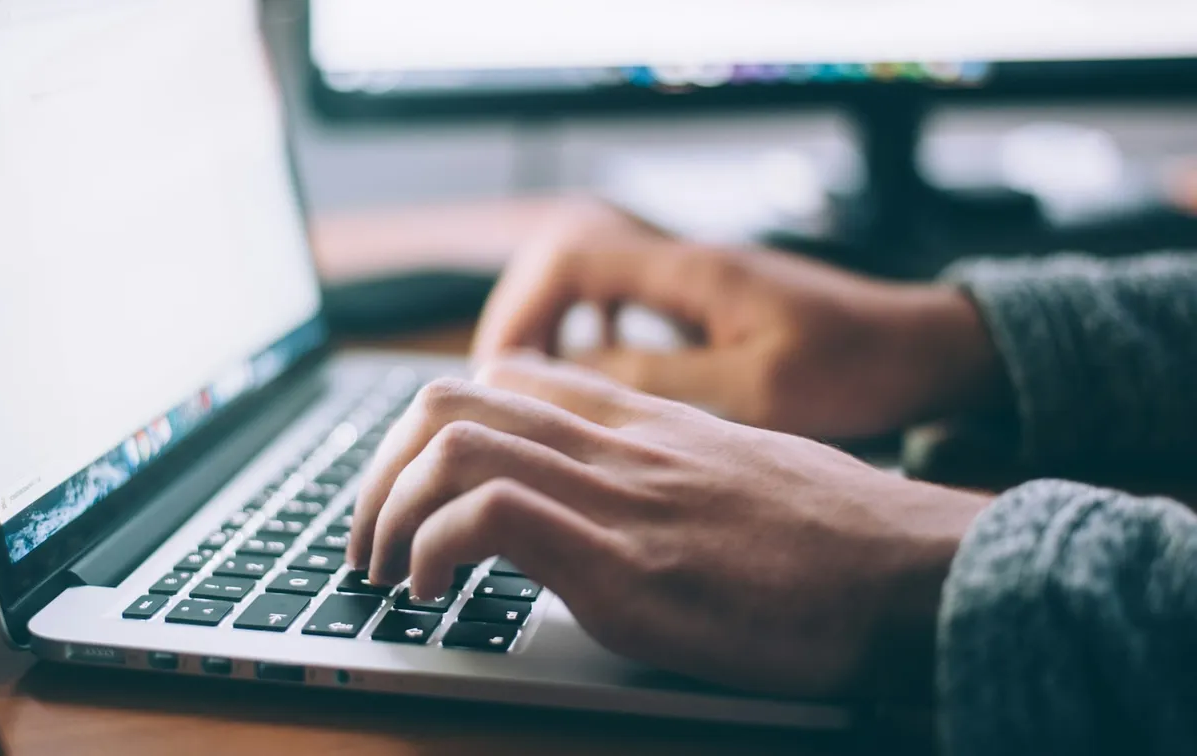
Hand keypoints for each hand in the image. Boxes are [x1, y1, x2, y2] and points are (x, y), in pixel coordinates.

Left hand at [348, 355, 989, 697]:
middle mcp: (618, 443)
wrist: (918, 572)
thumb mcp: (740, 473)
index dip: (430, 428)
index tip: (412, 489)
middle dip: (379, 470)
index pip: (504, 378)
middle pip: (450, 400)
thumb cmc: (840, 536)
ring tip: (385, 571)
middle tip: (369, 537)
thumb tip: (614, 499)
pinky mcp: (627, 566)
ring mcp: (619, 498)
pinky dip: (433, 549)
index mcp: (642, 421)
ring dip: (386, 510)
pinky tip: (433, 593)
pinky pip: (490, 516)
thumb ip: (666, 468)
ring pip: (452, 444)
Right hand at [472, 200, 1005, 439]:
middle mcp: (685, 264)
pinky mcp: (711, 307)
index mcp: (690, 272)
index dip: (520, 312)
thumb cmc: (857, 368)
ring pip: (594, 288)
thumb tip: (562, 380)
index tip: (498, 374)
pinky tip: (599, 387)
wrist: (927, 351)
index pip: (569, 260)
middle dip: (524, 323)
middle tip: (501, 391)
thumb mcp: (753, 389)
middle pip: (566, 266)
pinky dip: (596, 342)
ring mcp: (698, 282)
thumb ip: (656, 381)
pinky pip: (628, 309)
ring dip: (556, 333)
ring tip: (535, 395)